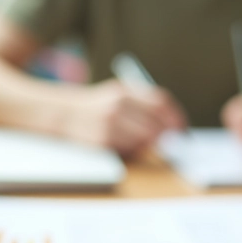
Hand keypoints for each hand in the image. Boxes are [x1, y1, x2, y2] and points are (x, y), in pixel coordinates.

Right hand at [63, 80, 185, 157]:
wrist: (59, 114)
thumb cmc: (93, 108)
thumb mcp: (116, 95)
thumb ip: (142, 104)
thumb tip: (171, 124)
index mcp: (124, 91)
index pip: (161, 103)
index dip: (176, 118)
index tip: (182, 129)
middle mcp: (117, 106)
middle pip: (156, 126)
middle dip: (165, 137)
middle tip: (169, 143)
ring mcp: (109, 124)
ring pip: (144, 141)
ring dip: (147, 145)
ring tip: (137, 141)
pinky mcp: (102, 142)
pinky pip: (129, 151)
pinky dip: (132, 151)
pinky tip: (123, 145)